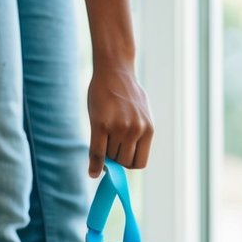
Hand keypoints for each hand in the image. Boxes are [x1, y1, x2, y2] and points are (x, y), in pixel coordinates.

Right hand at [87, 61, 153, 176]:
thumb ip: (136, 136)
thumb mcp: (139, 114)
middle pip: (124, 162)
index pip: (140, 162)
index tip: (121, 159)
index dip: (129, 164)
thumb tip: (124, 160)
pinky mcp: (101, 124)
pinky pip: (97, 152)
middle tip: (109, 146)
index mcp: (148, 130)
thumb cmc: (125, 93)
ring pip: (110, 157)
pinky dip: (94, 165)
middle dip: (116, 159)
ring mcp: (119, 128)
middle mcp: (136, 130)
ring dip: (106, 154)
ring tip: (104, 137)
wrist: (114, 70)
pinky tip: (92, 172)